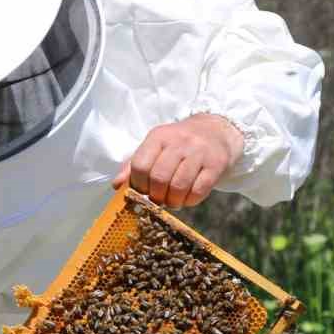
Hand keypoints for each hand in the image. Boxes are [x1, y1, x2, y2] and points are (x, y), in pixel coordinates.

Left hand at [113, 114, 243, 208]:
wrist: (216, 131)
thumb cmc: (179, 144)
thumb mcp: (155, 147)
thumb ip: (134, 165)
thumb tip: (117, 186)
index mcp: (159, 136)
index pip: (140, 165)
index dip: (138, 185)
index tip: (143, 191)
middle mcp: (179, 142)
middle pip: (159, 178)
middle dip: (156, 196)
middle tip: (159, 200)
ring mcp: (199, 152)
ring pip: (179, 186)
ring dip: (173, 201)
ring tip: (173, 201)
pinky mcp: (216, 164)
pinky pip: (198, 191)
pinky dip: (190, 201)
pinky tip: (187, 198)